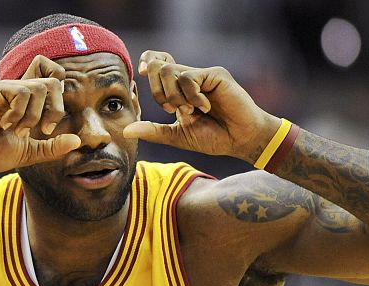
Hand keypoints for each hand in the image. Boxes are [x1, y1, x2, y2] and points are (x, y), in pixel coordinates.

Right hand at [0, 55, 80, 173]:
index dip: (60, 97)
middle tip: (44, 130)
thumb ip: (52, 147)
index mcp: (26, 102)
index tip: (50, 126)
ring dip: (34, 115)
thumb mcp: (29, 153)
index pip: (52, 78)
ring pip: (38, 87)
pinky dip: (20, 113)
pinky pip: (21, 92)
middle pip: (53, 82)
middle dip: (55, 109)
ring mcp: (3, 87)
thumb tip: (78, 141)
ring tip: (19, 131)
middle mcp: (16, 90)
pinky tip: (5, 125)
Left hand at [123, 51, 280, 163]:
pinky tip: (205, 108)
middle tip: (172, 109)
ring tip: (191, 111)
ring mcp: (202, 75)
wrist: (241, 140)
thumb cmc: (214, 138)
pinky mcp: (215, 75)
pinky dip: (192, 97)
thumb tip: (127, 131)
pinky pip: (188, 78)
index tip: (140, 72)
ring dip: (175, 97)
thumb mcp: (178, 136)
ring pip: (170, 71)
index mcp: (179, 90)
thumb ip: (154, 131)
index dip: (148, 64)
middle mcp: (190, 78)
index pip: (158, 65)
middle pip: (159, 67)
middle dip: (157, 91)